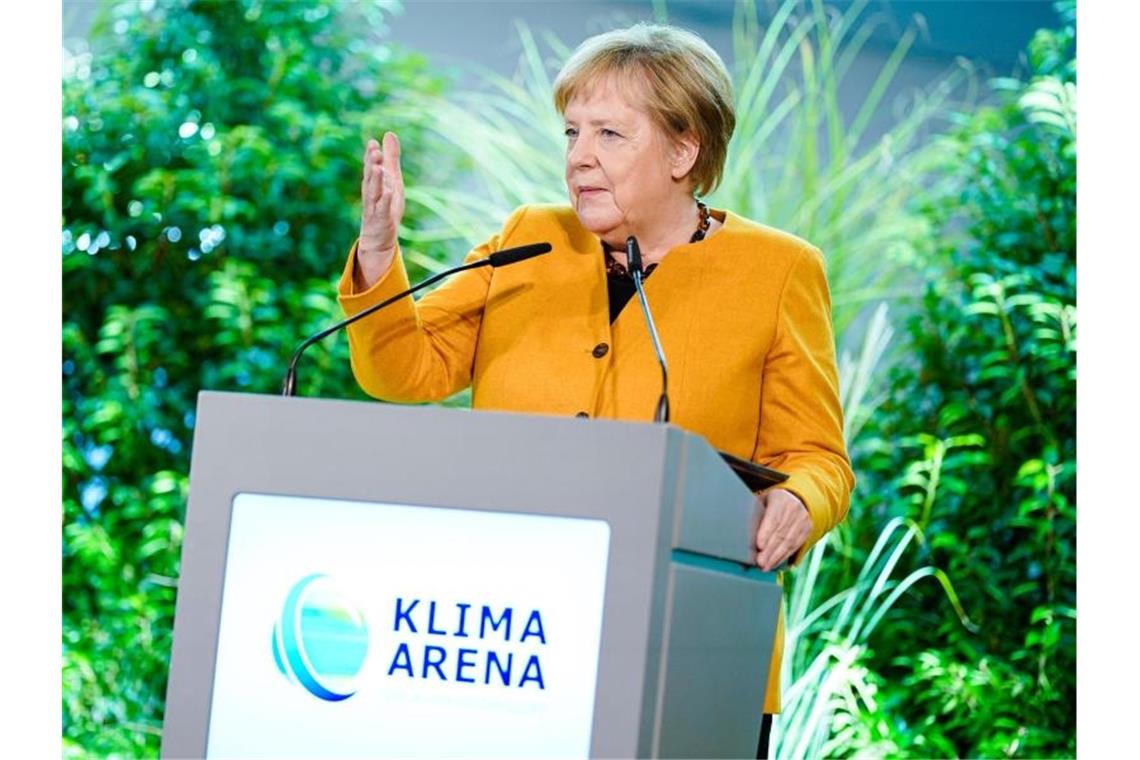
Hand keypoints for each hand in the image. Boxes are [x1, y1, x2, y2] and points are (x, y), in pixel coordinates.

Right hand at [357, 132, 405, 287]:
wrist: (379, 237)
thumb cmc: (385, 205)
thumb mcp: (392, 178)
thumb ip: (390, 157)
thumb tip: (388, 134)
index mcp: (374, 183)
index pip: (370, 167)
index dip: (371, 155)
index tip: (373, 142)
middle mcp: (372, 194)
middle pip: (370, 177)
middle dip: (371, 164)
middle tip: (374, 151)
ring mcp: (375, 207)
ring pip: (374, 192)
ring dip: (376, 180)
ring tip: (378, 168)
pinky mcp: (381, 220)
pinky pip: (383, 210)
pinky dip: (385, 201)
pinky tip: (389, 193)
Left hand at [754, 488, 811, 570]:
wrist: (797, 498)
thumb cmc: (772, 502)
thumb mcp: (763, 500)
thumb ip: (755, 512)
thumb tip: (742, 531)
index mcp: (781, 499)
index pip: (773, 519)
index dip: (766, 533)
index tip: (759, 546)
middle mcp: (795, 509)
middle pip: (781, 533)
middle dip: (769, 550)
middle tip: (759, 562)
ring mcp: (803, 521)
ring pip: (788, 542)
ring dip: (776, 557)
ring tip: (765, 567)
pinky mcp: (807, 531)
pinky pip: (795, 546)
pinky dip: (783, 557)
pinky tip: (774, 564)